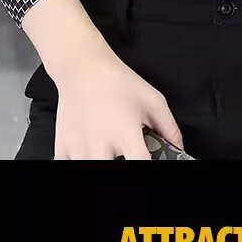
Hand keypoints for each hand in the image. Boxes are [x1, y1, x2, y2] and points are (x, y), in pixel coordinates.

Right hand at [52, 44, 182, 159]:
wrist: (83, 67)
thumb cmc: (117, 81)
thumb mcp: (153, 99)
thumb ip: (169, 128)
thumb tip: (178, 148)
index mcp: (126, 134)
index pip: (141, 166)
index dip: (149, 167)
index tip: (150, 161)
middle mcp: (101, 145)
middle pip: (114, 173)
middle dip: (123, 164)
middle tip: (126, 153)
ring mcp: (79, 148)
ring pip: (92, 172)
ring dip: (103, 163)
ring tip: (108, 151)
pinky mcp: (63, 148)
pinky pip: (70, 168)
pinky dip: (80, 162)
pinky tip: (89, 151)